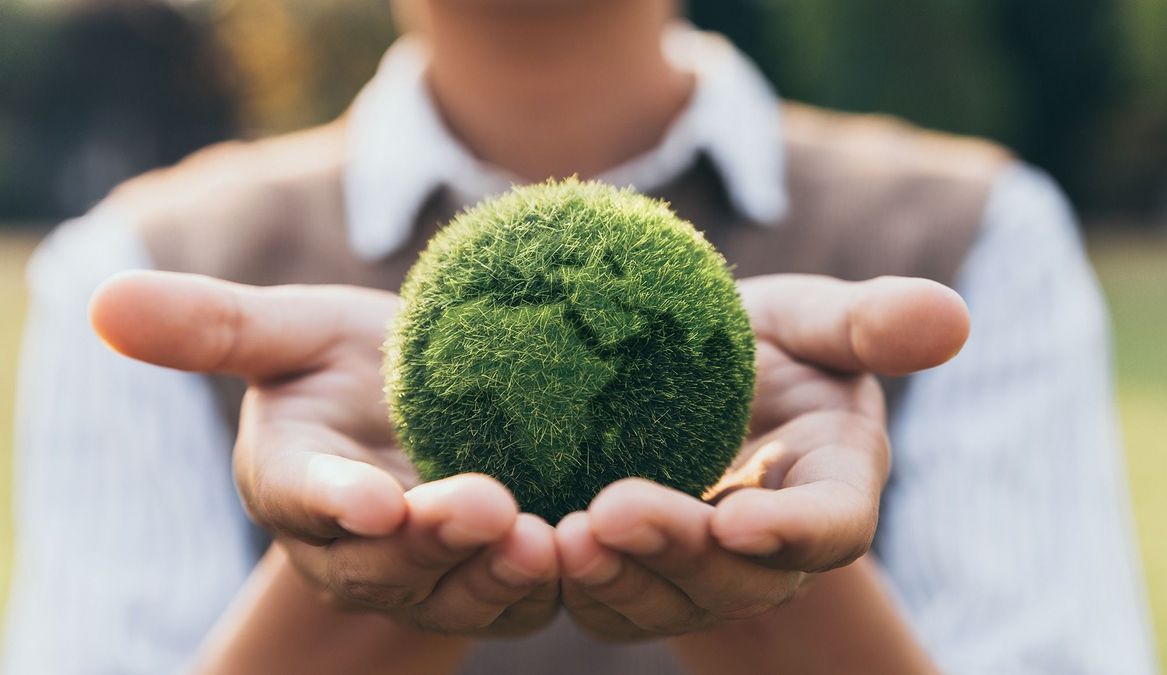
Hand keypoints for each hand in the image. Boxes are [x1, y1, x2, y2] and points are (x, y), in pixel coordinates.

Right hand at [90, 271, 559, 635]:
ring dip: (495, 573)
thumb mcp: (295, 334)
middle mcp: (350, 544)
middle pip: (385, 558)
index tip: (369, 498)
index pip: (302, 495)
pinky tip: (585, 553)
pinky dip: (547, 585)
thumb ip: (218, 327)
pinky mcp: (486, 586)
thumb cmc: (351, 365)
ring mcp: (420, 575)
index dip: (332, 499)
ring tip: (542, 539)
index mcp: (293, 479)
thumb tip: (101, 299)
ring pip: (453, 590)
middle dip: (431, 538)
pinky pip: (513, 601)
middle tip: (486, 503)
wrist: (435, 407)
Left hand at [555, 274, 968, 639]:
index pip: (832, 525)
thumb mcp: (805, 320)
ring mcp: (702, 573)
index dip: (796, 532)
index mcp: (830, 485)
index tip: (744, 520)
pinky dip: (572, 582)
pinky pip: (608, 599)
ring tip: (564, 538)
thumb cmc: (753, 342)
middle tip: (616, 511)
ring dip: (618, 578)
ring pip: (666, 599)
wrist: (675, 378)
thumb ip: (866, 324)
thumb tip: (953, 316)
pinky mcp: (636, 580)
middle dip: (682, 551)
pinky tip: (527, 548)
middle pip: (739, 575)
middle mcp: (770, 547)